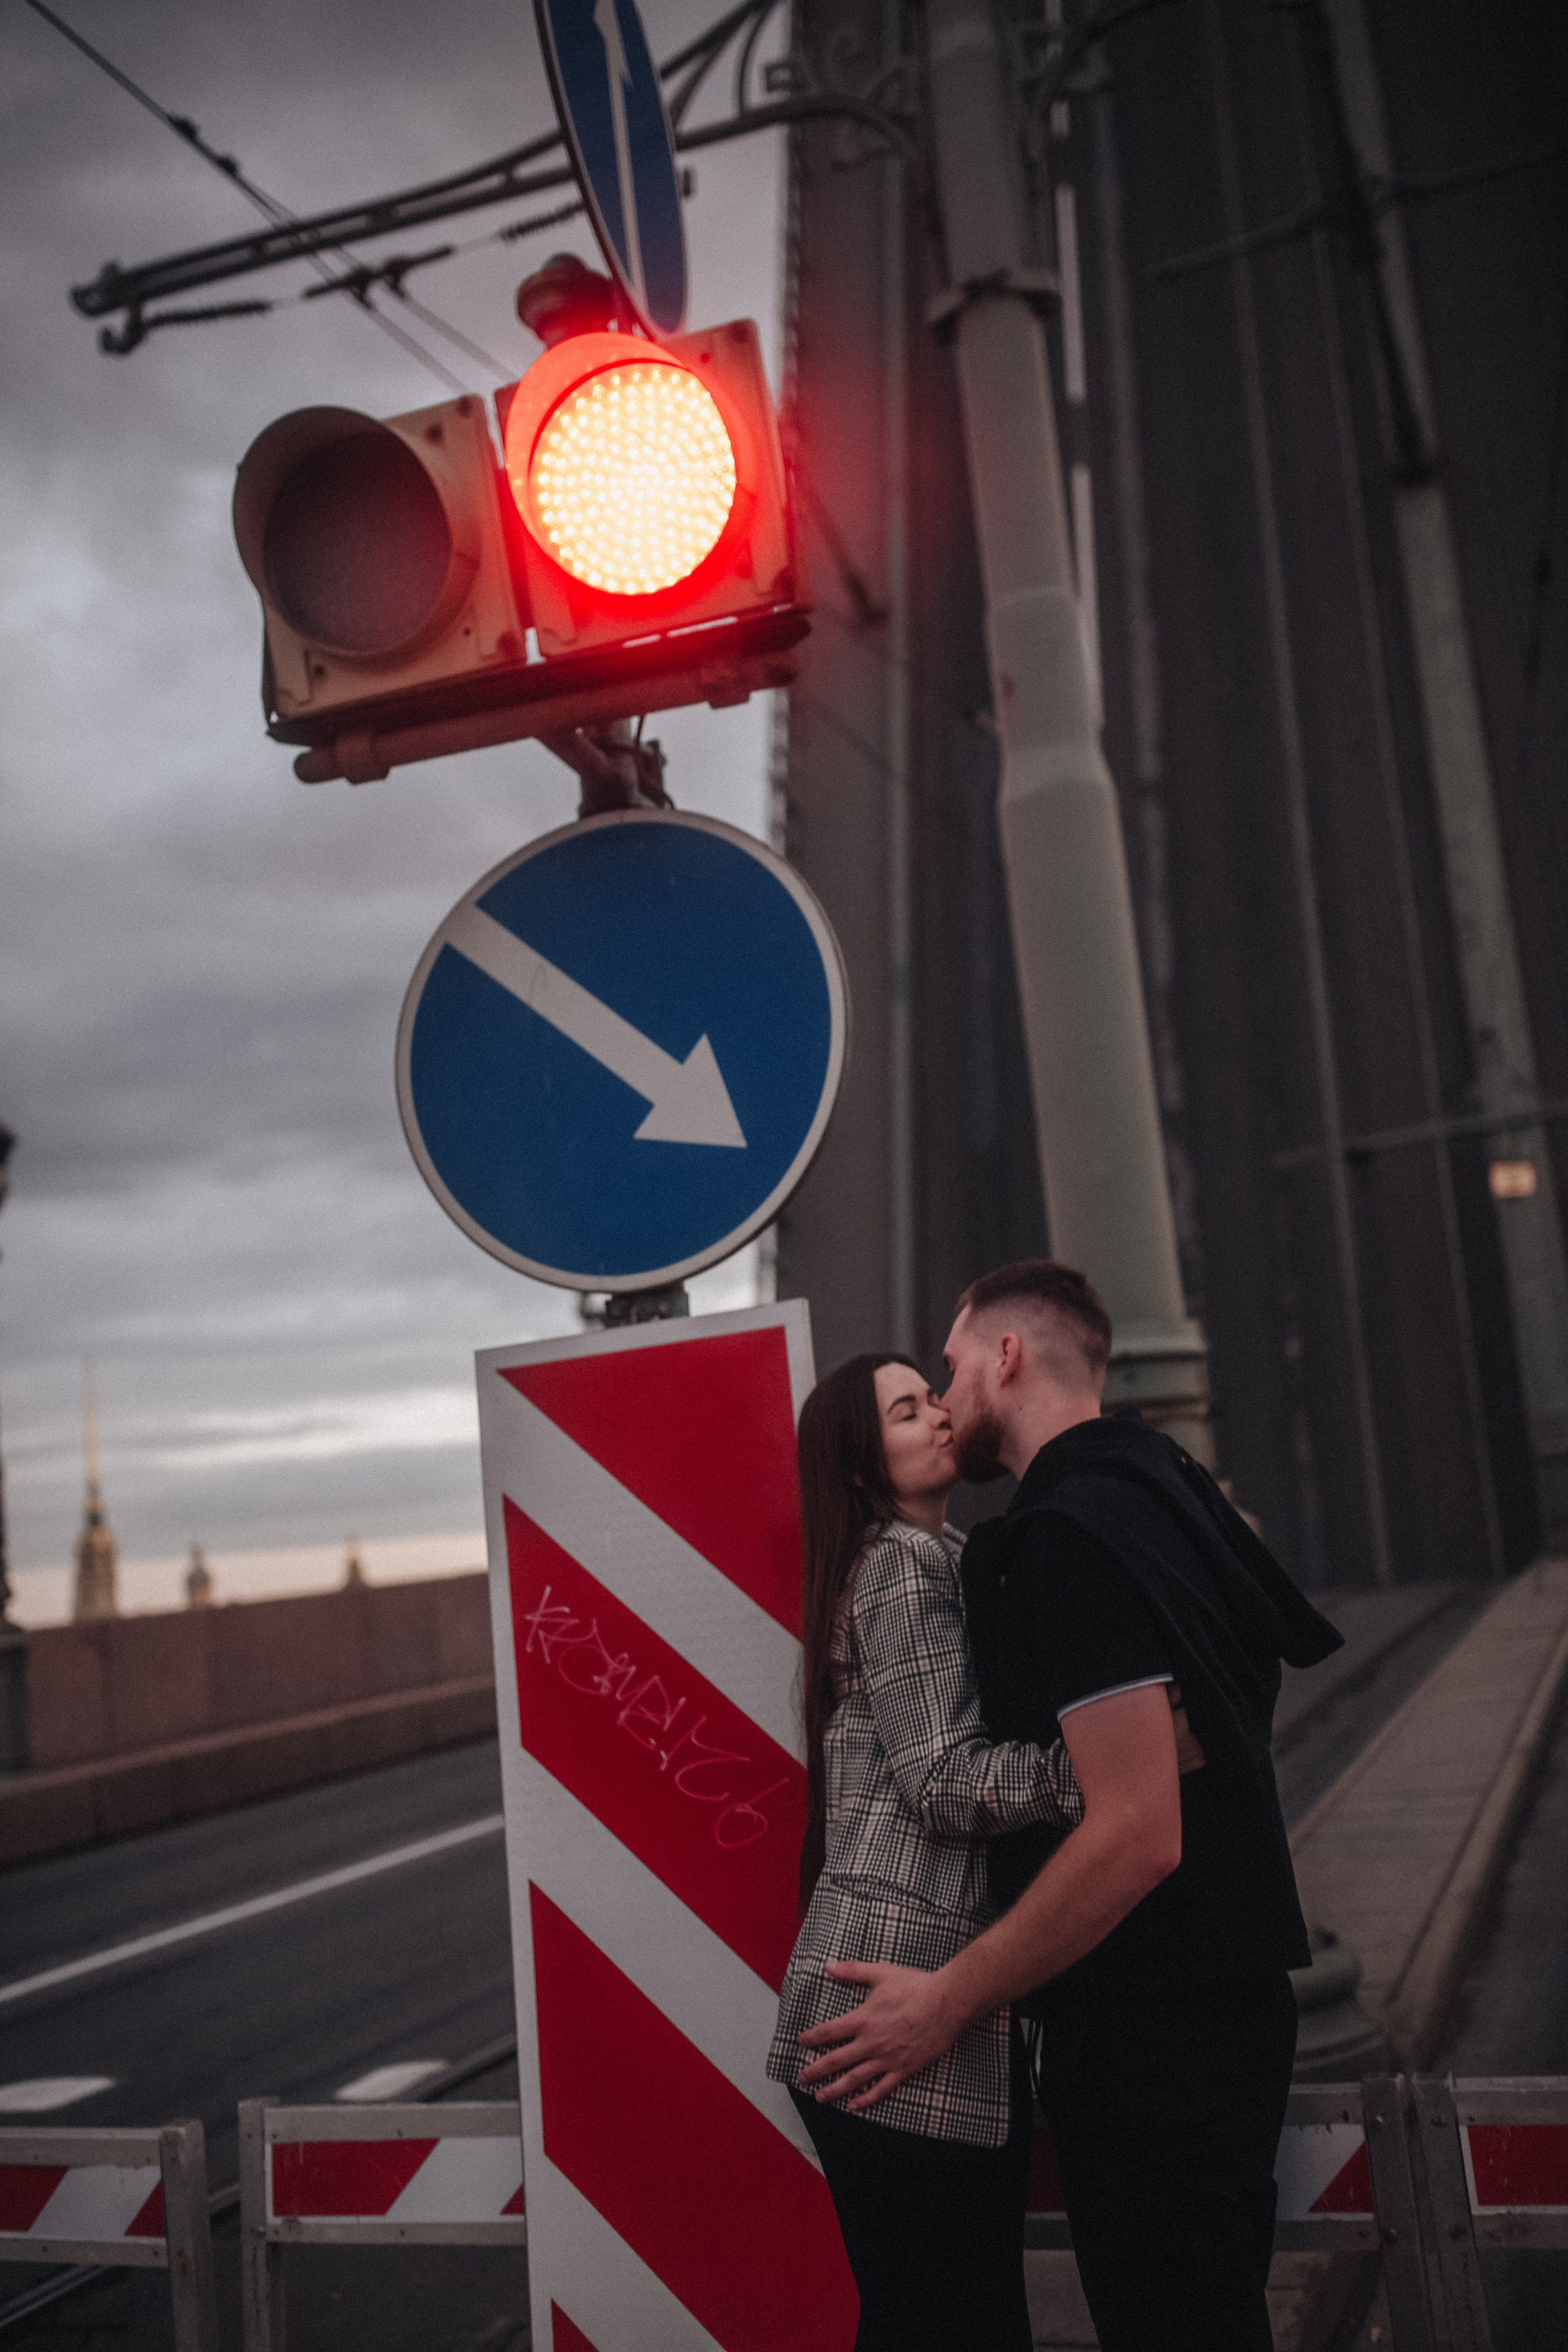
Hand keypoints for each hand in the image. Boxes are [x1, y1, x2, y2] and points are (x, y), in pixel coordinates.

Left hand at [796, 1960, 958, 2111]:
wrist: (946, 2003)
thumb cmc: (914, 1986)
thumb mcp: (881, 1973)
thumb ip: (852, 1971)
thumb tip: (828, 1965)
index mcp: (863, 2019)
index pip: (830, 2031)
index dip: (813, 2038)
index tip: (801, 2042)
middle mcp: (871, 2042)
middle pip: (837, 2060)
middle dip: (816, 2070)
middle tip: (802, 2077)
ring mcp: (887, 2059)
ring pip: (855, 2079)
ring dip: (835, 2089)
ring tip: (821, 2097)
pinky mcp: (904, 2069)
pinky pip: (882, 2089)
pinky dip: (867, 2100)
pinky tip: (855, 2106)